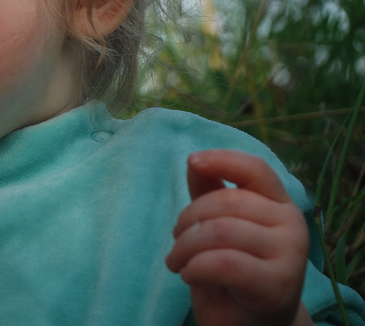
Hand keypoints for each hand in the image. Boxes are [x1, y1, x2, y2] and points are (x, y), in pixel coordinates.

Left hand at [165, 149, 310, 325]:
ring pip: (220, 231)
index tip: (192, 161)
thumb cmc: (233, 269)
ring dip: (184, 247)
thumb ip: (209, 192)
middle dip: (187, 220)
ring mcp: (291, 255)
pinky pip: (224, 263)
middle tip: (176, 242)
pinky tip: (189, 275)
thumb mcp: (218, 225)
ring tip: (176, 261)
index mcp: (280, 203)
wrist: (251, 322)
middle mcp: (293, 223)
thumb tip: (194, 161)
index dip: (222, 160)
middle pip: (226, 202)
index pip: (255, 169)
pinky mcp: (279, 285)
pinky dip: (196, 266)